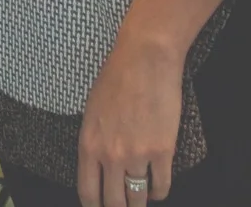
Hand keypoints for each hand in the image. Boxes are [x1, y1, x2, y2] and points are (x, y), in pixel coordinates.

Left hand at [76, 0, 221, 203]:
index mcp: (88, 143)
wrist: (144, 59)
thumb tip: (99, 168)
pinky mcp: (162, 152)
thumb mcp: (91, 110)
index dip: (95, 206)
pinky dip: (160, 191)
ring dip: (140, 201)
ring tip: (140, 197)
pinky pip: (162, 187)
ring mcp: (137, 155)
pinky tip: (156, 186)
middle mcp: (110, 154)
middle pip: (114, 203)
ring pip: (139, 199)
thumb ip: (94, 141)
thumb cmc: (114, 78)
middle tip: (123, 204)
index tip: (101, 206)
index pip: (88, 192)